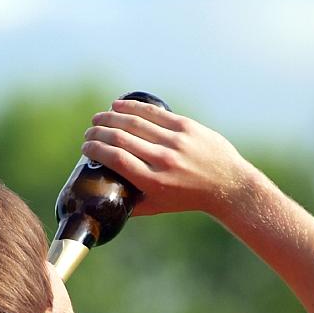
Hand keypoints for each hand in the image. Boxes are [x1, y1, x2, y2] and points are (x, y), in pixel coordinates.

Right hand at [82, 99, 259, 216]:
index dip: (96, 149)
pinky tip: (118, 105)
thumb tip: (105, 201)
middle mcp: (163, 160)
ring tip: (98, 118)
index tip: (86, 147)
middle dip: (98, 132)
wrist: (227, 185)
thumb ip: (131, 205)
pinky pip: (154, 112)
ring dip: (110, 117)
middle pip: (120, 138)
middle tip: (89, 133)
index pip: (116, 159)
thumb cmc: (189, 198)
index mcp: (153, 182)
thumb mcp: (158, 207)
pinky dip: (132, 107)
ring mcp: (176, 141)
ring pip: (134, 122)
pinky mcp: (186, 126)